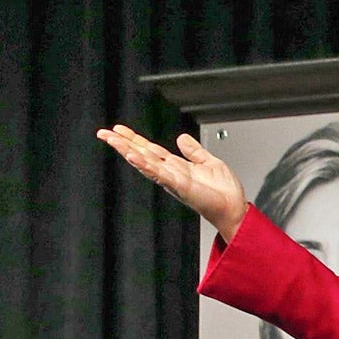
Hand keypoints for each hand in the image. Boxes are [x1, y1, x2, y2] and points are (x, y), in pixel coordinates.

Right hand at [96, 125, 247, 244]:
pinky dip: (145, 165)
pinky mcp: (179, 186)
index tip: (119, 130)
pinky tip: (132, 157)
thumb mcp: (209, 162)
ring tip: (111, 140)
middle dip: (122, 143)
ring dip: (127, 151)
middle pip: (142, 154)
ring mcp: (173, 180)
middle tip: (104, 133)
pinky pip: (159, 173)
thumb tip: (181, 138)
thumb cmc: (224, 192)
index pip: (150, 150)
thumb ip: (194, 151)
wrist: (235, 208)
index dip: (134, 139)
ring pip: (145, 162)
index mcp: (176, 167)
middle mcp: (171, 173)